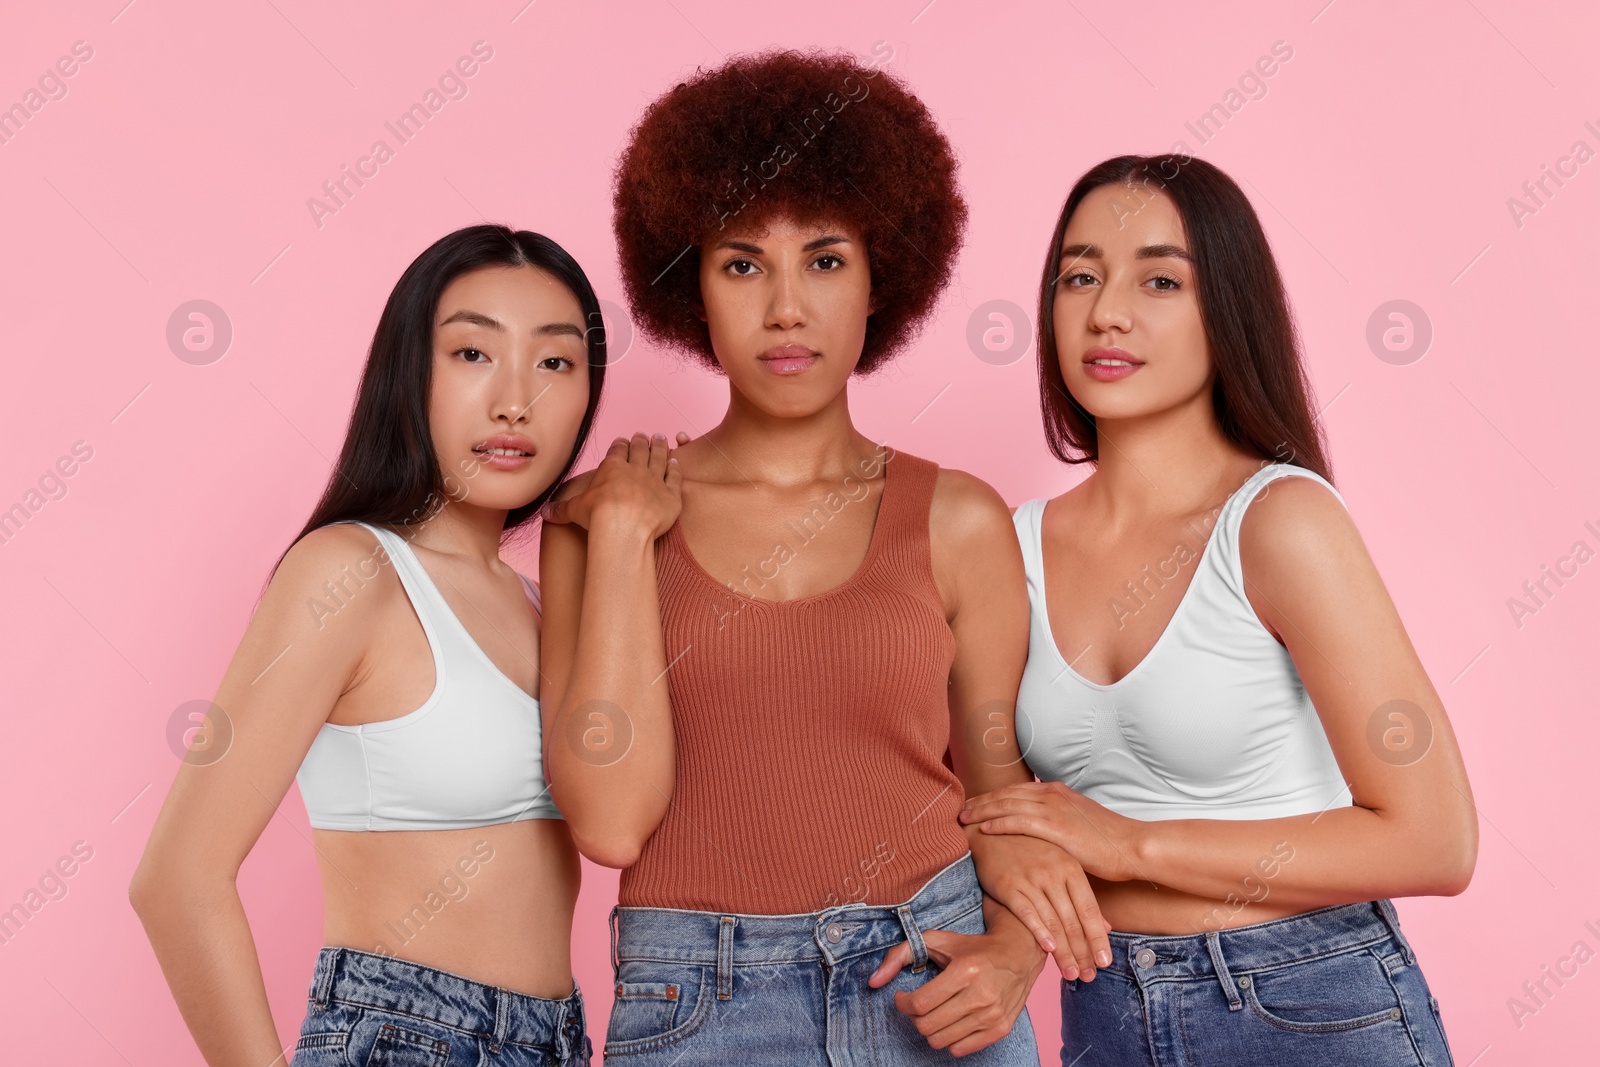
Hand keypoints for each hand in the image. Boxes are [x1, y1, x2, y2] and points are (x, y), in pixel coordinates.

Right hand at [539, 432, 687, 537]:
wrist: (624, 528)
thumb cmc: (597, 516)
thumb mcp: (574, 510)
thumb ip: (561, 509)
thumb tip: (545, 512)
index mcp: (613, 467)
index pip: (617, 450)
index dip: (620, 444)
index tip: (623, 440)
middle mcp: (636, 469)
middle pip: (640, 449)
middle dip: (642, 441)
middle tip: (644, 435)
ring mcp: (656, 480)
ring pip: (660, 458)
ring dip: (661, 447)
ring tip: (661, 439)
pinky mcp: (671, 495)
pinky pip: (675, 478)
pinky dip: (676, 469)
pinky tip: (676, 463)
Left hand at [867, 920, 1040, 1056]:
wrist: (1018, 953)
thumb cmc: (971, 947)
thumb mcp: (936, 940)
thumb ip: (899, 955)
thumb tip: (873, 982)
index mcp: (965, 971)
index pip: (920, 1004)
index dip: (902, 1003)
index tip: (902, 997)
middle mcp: (981, 995)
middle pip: (928, 1025)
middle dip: (914, 1017)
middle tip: (917, 1005)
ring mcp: (992, 1015)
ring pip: (941, 1040)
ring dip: (929, 1028)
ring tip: (933, 1012)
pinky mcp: (1000, 1029)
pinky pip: (959, 1049)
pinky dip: (948, 1038)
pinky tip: (950, 1020)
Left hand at [961, 781, 1143, 883]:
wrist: (1130, 845)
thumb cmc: (1107, 840)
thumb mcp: (1078, 822)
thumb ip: (1057, 820)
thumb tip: (1041, 828)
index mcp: (1055, 791)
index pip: (1014, 790)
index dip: (991, 797)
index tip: (974, 805)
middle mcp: (1051, 794)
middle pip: (1005, 794)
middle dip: (980, 802)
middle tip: (960, 810)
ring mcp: (1052, 808)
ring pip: (1006, 805)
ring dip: (982, 811)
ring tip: (963, 820)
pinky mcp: (1055, 826)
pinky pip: (1017, 822)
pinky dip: (998, 824)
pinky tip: (984, 829)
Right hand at [967, 830, 1110, 980]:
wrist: (991, 832)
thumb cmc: (1030, 851)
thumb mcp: (1060, 866)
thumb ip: (1081, 896)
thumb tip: (1106, 926)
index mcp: (1071, 868)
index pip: (1089, 910)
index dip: (1098, 938)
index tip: (1105, 963)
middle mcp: (1053, 873)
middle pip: (1073, 920)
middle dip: (1082, 952)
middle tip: (1089, 977)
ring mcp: (1031, 879)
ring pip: (1052, 921)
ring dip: (1064, 951)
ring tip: (1071, 974)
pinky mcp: (1008, 885)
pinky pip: (1026, 912)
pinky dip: (1039, 931)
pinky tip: (1048, 950)